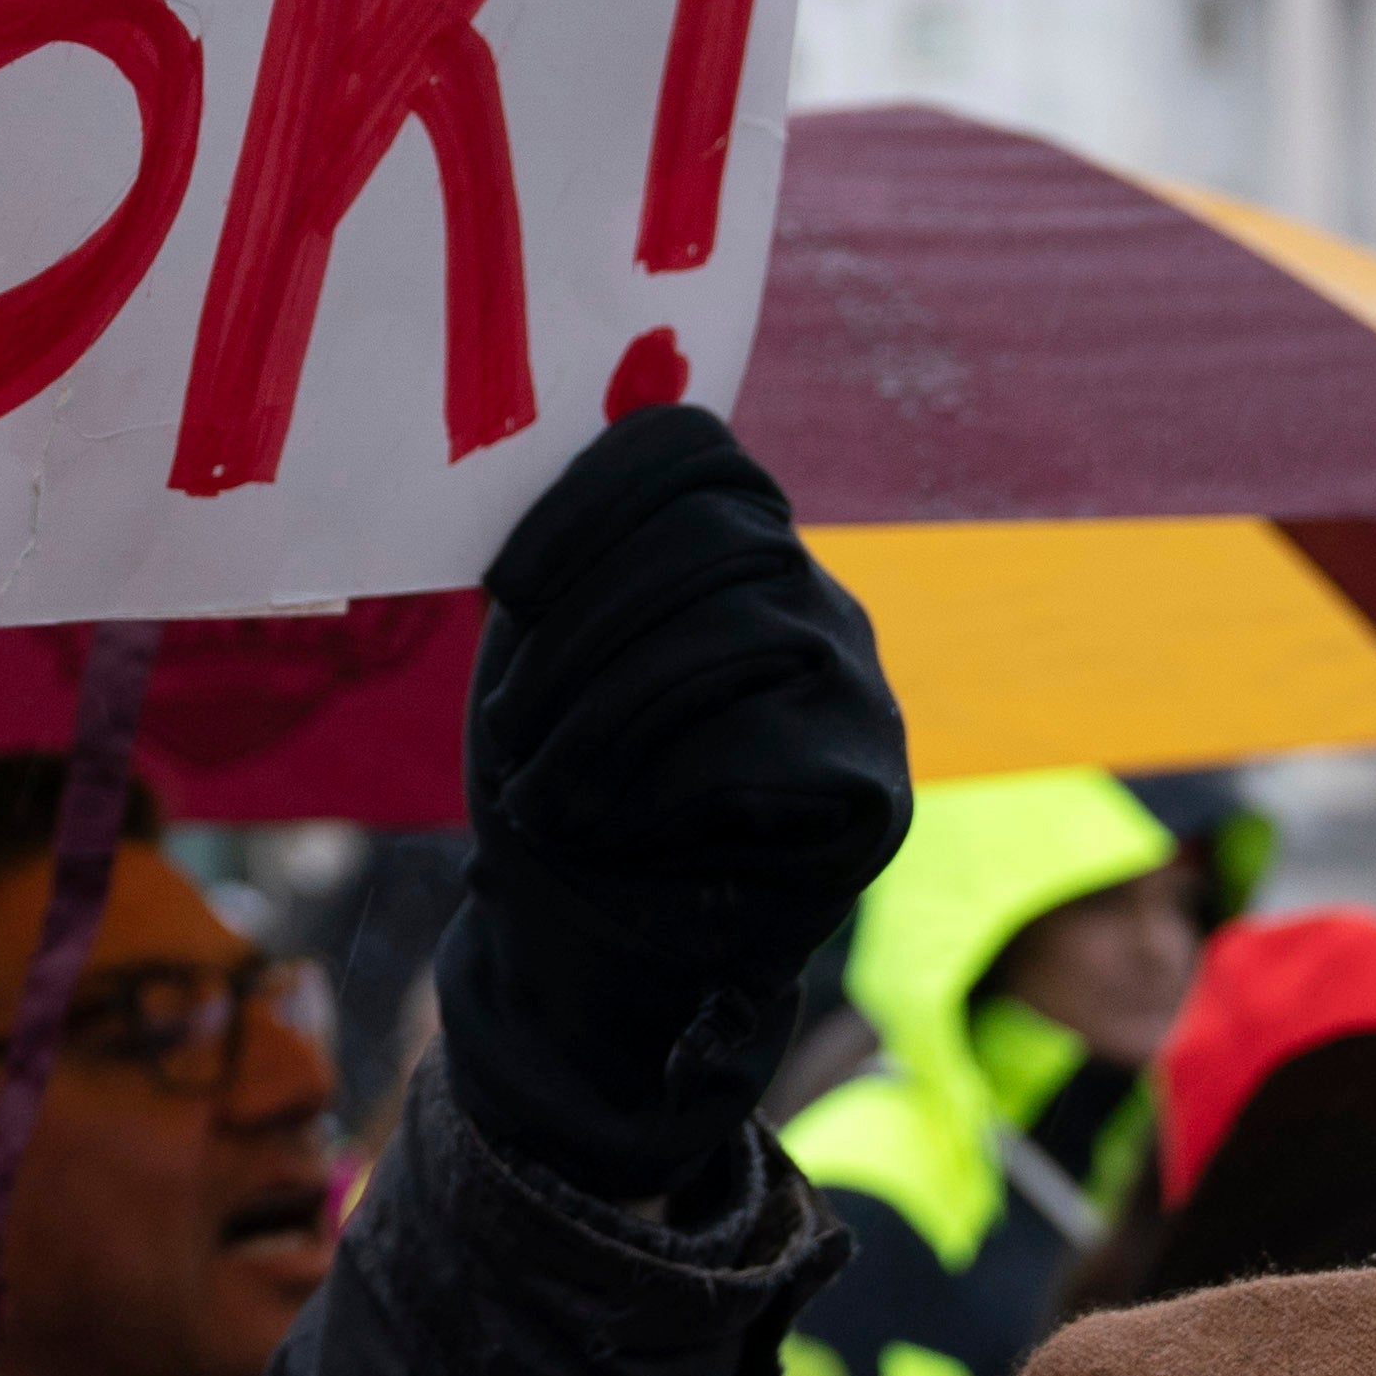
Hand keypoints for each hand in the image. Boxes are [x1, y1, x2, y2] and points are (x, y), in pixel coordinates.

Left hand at [436, 405, 910, 1205]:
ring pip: (742, 631)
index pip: (701, 457)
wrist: (594, 972)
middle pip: (721, 538)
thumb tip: (596, 403)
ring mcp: (858, 697)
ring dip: (611, 708)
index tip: (506, 582)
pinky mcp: (869, 792)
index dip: (597, 495)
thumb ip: (570, 559)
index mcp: (735, 558)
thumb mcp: (543, 659)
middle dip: (592, 625)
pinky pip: (763, 740)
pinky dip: (659, 780)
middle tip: (512, 724)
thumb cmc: (559, 801)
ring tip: (545, 787)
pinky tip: (612, 824)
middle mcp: (817, 609)